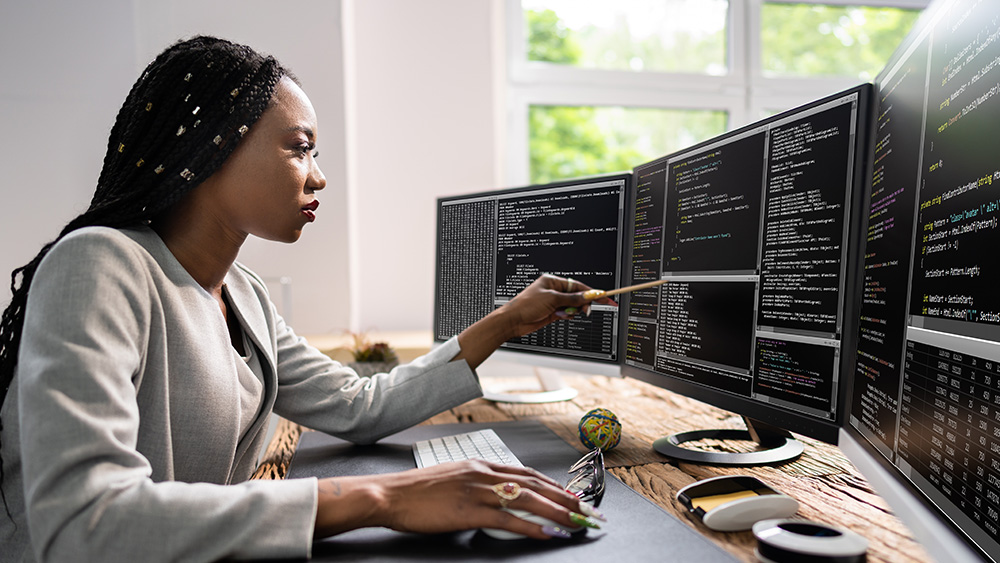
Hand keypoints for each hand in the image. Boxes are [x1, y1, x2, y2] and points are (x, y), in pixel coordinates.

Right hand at [313, 460, 600, 539]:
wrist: (389, 494)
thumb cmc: (416, 491)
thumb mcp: (451, 477)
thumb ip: (475, 483)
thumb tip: (494, 493)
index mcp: (480, 465)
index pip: (527, 473)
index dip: (553, 485)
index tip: (572, 495)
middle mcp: (484, 474)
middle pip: (535, 485)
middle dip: (566, 499)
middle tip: (588, 511)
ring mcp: (478, 492)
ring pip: (529, 500)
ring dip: (559, 512)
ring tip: (578, 522)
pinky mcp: (469, 512)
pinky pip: (509, 520)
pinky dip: (533, 527)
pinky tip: (548, 533)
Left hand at [453, 274, 615, 368]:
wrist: (513, 320)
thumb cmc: (525, 305)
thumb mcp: (552, 299)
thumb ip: (572, 299)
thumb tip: (587, 296)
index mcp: (553, 281)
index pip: (577, 285)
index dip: (591, 291)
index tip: (604, 296)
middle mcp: (554, 291)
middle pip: (577, 296)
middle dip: (582, 303)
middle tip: (586, 310)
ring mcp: (553, 303)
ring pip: (573, 306)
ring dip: (573, 311)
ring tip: (564, 313)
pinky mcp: (552, 313)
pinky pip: (567, 314)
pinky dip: (567, 316)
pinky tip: (561, 317)